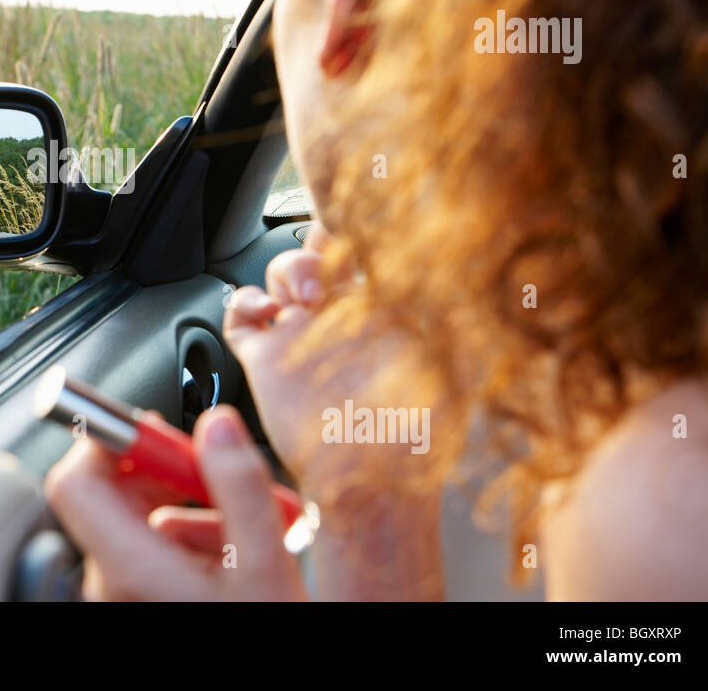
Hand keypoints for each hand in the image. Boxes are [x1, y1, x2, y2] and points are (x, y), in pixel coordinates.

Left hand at [43, 404, 309, 600]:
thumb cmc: (260, 633)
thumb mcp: (266, 561)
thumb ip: (239, 485)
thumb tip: (218, 426)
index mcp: (130, 568)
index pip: (75, 481)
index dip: (107, 440)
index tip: (152, 428)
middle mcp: (112, 584)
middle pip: (112, 494)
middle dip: (168, 472)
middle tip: (216, 469)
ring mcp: (123, 595)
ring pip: (139, 520)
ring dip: (191, 508)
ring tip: (244, 526)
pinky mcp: (139, 601)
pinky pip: (151, 551)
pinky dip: (191, 540)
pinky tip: (234, 554)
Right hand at [223, 222, 429, 508]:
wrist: (371, 489)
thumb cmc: (419, 440)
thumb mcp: (452, 368)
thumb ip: (455, 319)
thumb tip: (468, 270)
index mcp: (380, 314)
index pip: (365, 254)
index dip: (357, 230)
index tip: (358, 218)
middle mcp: (337, 320)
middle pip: (316, 253)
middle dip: (316, 244)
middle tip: (329, 263)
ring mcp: (300, 337)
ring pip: (277, 276)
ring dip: (287, 270)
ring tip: (307, 298)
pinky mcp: (266, 361)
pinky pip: (239, 317)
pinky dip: (244, 304)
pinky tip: (266, 312)